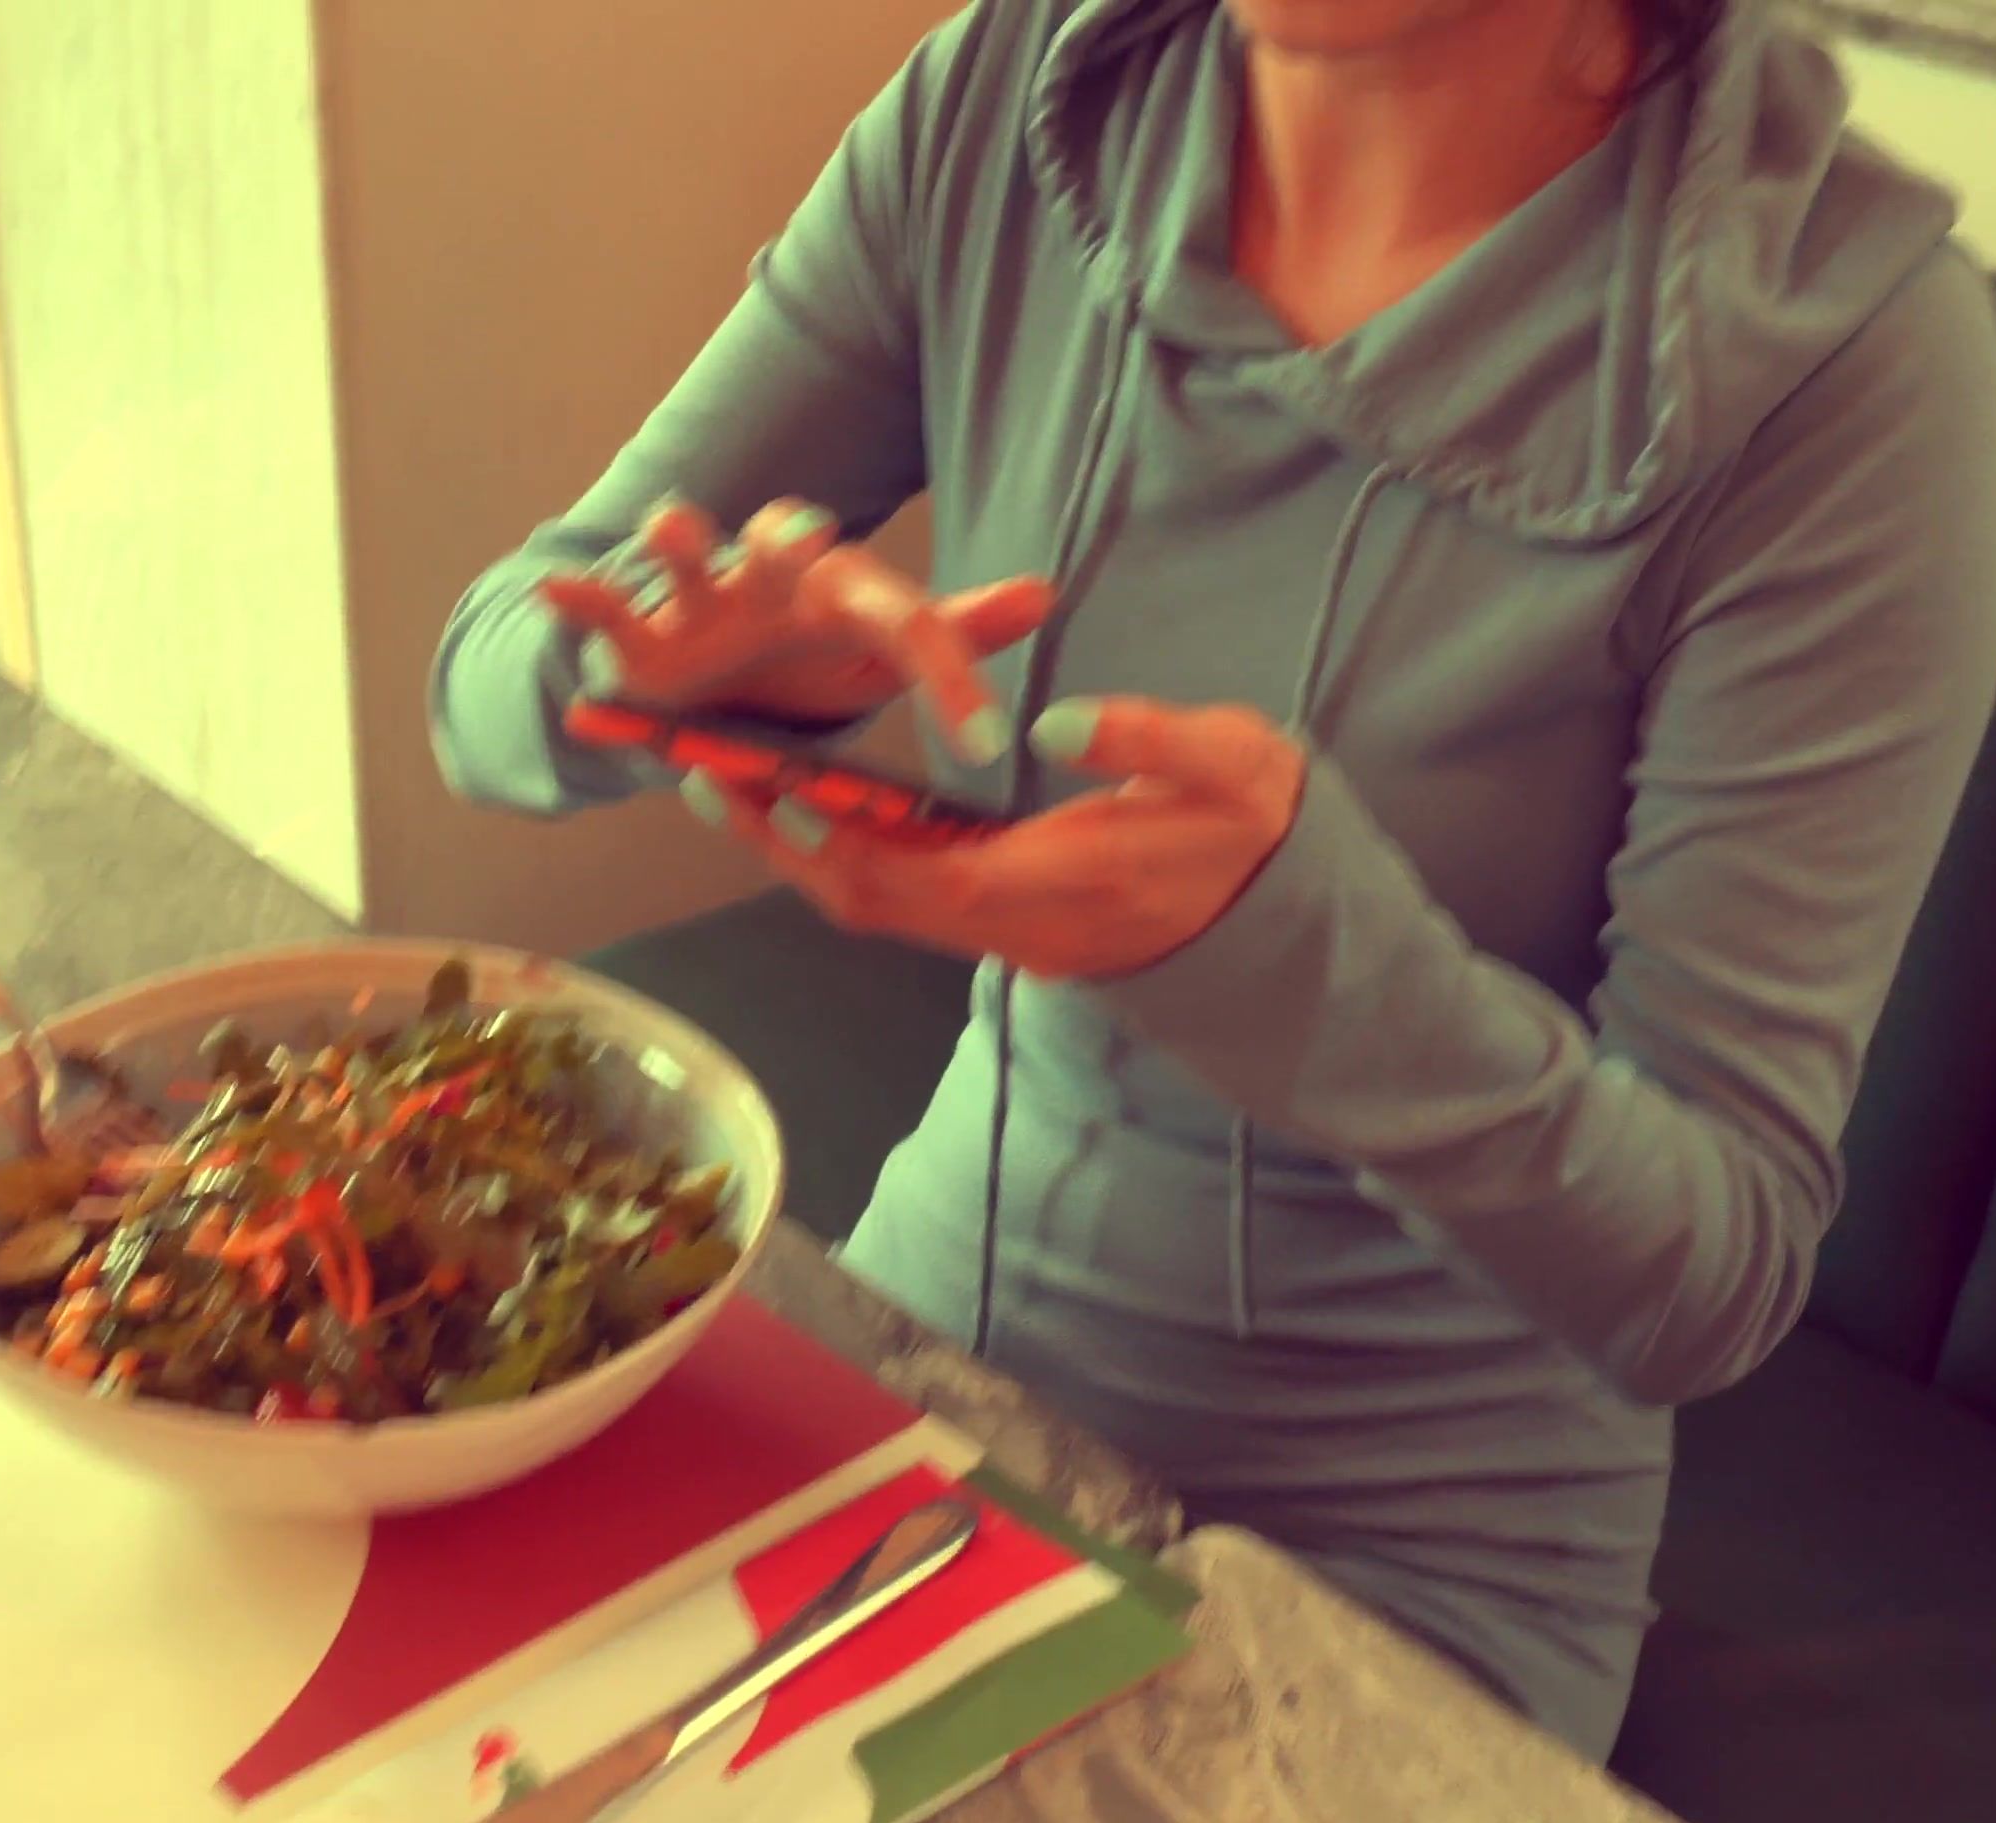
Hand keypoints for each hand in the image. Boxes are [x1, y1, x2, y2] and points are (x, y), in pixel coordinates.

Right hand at [538, 496, 1051, 758]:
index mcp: (836, 590)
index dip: (947, 676)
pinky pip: (606, 606)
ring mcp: (697, 602)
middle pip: (783, 540)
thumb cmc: (801, 661)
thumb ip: (953, 632)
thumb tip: (1043, 592)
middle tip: (813, 537)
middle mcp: (768, 580)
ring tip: (672, 527)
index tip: (987, 743)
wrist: (703, 686)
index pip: (904, 617)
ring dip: (679, 537)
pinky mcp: (638, 634)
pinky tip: (559, 588)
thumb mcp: (875, 651)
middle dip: (792, 536)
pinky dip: (581, 596)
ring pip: (687, 554)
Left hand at [690, 696, 1307, 980]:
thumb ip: (1148, 741)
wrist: (1288, 921)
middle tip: (707, 776)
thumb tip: (1056, 719)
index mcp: (1066, 885)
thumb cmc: (1260, 827)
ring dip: (801, 852)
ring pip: (883, 905)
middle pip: (878, 901)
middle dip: (787, 847)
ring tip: (729, 785)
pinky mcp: (1006, 919)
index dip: (849, 843)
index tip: (779, 793)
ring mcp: (1010, 931)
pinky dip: (845, 855)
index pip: (931, 878)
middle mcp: (1020, 924)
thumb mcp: (1231, 764)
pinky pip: (907, 896)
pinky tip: (805, 806)